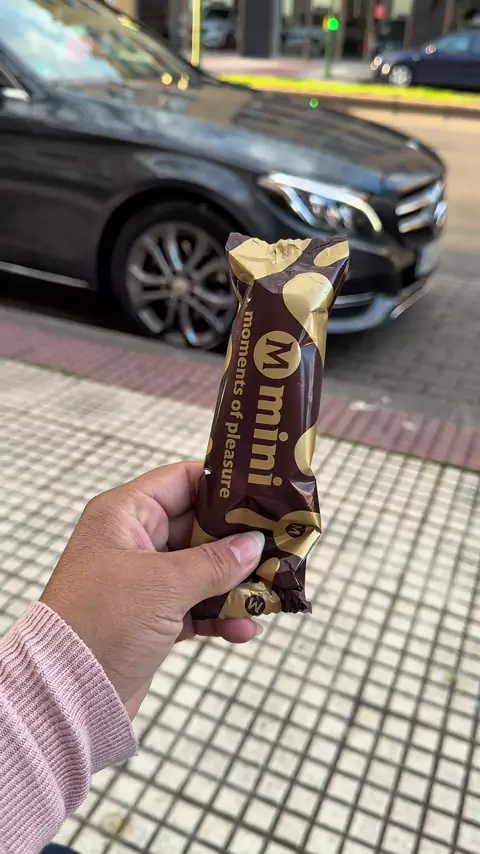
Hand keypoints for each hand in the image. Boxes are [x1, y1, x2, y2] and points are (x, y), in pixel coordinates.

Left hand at [41, 462, 263, 717]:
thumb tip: (254, 544)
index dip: (223, 485)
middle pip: (198, 527)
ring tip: (270, 591)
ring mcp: (143, 581)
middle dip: (238, 540)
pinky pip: (196, 605)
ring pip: (202, 569)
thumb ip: (215, 562)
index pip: (181, 481)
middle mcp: (134, 541)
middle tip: (280, 544)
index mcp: (125, 515)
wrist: (67, 694)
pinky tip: (244, 628)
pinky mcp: (152, 618)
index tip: (263, 493)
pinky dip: (220, 615)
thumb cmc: (105, 621)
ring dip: (235, 582)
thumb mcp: (164, 585)